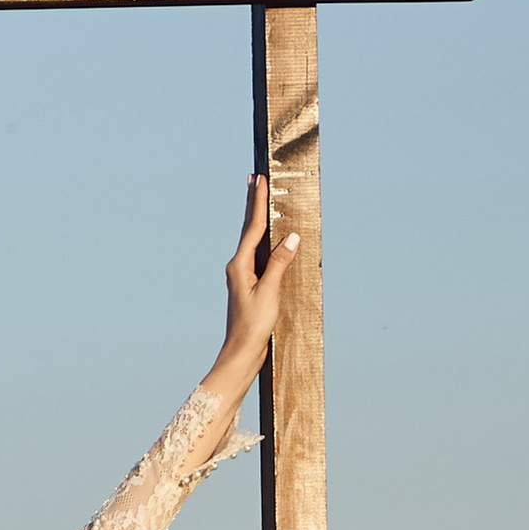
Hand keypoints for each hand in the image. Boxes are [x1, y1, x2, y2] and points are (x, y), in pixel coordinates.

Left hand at [207, 174, 299, 412]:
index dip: (257, 202)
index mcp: (239, 265)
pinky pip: (258, 253)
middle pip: (248, 228)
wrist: (241, 351)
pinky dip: (262, 237)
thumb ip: (280, 263)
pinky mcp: (249, 284)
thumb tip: (291, 236)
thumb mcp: (270, 292)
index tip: (259, 179)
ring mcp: (242, 275)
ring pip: (251, 239)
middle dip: (252, 203)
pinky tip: (266, 235)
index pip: (252, 227)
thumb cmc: (253, 325)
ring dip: (255, 217)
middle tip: (253, 178)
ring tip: (256, 198)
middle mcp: (237, 266)